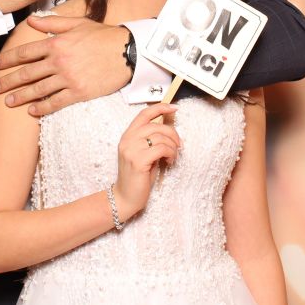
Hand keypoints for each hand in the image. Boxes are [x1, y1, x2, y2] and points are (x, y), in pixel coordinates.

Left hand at [0, 16, 131, 115]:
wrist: (127, 51)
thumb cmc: (103, 35)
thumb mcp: (77, 23)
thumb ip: (52, 23)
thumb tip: (31, 20)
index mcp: (57, 43)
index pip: (26, 53)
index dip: (8, 59)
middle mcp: (59, 61)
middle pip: (27, 73)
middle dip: (8, 81)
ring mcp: (69, 78)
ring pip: (38, 89)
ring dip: (21, 96)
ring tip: (8, 102)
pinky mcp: (79, 92)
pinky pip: (56, 102)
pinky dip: (43, 108)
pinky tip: (32, 112)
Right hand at [113, 103, 179, 220]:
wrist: (126, 197)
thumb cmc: (137, 176)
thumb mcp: (143, 153)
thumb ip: (151, 140)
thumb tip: (169, 129)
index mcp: (127, 136)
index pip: (143, 114)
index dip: (160, 108)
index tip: (174, 108)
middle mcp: (127, 140)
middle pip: (156, 126)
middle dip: (173, 134)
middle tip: (179, 145)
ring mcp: (131, 150)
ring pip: (161, 138)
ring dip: (173, 147)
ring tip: (173, 156)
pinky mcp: (138, 161)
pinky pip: (162, 149)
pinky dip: (171, 154)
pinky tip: (170, 161)